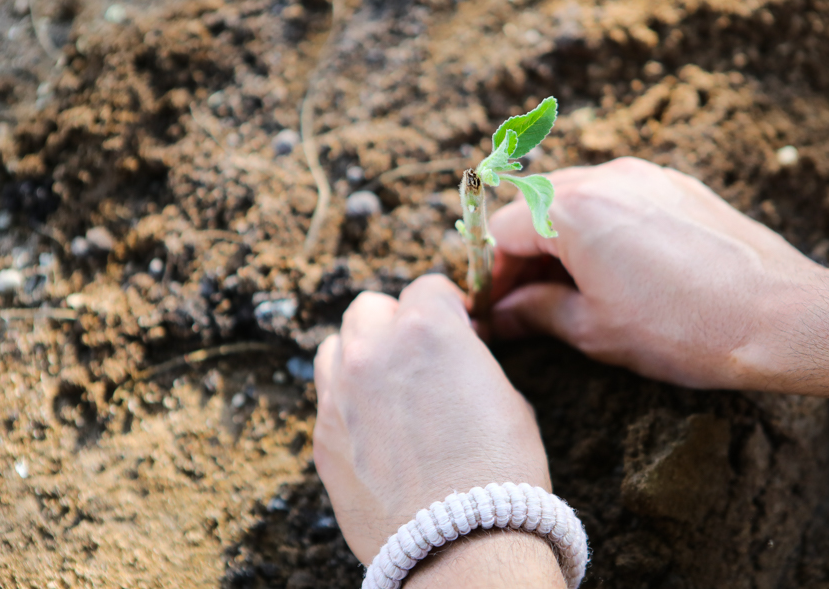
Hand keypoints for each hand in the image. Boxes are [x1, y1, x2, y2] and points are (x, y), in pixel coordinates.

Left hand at [313, 274, 552, 565]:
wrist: (463, 542)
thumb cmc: (499, 469)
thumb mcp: (505, 395)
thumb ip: (468, 360)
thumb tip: (456, 355)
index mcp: (426, 330)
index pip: (426, 287)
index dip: (447, 306)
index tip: (457, 326)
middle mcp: (373, 351)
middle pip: (371, 308)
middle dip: (397, 322)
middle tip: (420, 354)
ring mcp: (339, 393)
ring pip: (337, 345)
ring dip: (361, 354)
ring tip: (387, 385)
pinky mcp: (323, 437)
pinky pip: (327, 398)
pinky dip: (348, 401)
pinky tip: (376, 429)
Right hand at [489, 157, 822, 390]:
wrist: (779, 317)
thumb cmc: (684, 328)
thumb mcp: (595, 329)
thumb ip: (536, 311)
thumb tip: (502, 314)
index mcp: (572, 210)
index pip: (503, 232)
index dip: (490, 273)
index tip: (492, 307)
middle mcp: (606, 178)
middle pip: (534, 206)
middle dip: (522, 253)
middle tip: (524, 302)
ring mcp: (645, 176)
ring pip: (576, 198)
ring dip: (559, 239)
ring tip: (570, 289)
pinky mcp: (677, 186)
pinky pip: (618, 197)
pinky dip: (600, 228)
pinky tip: (615, 270)